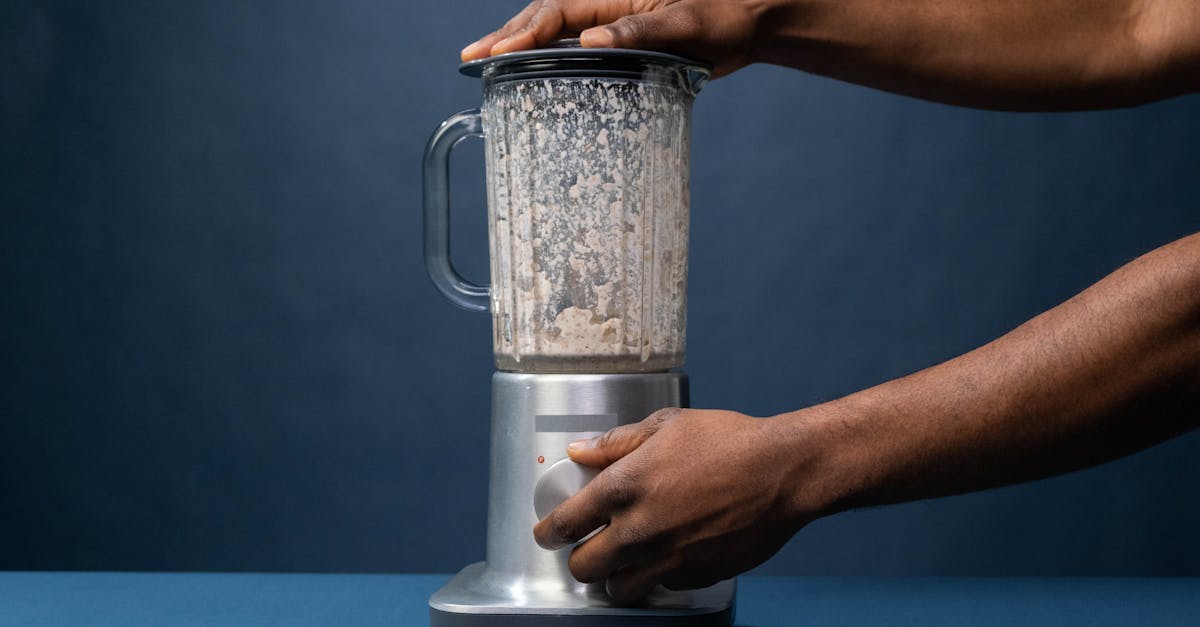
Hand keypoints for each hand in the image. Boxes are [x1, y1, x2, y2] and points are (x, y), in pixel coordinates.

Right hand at [460, 0, 770, 76]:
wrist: (754, 19)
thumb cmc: (728, 17)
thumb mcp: (688, 25)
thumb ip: (640, 31)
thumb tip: (588, 40)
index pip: (559, 10)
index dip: (525, 32)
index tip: (497, 53)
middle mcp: (608, 0)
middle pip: (545, 14)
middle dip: (507, 35)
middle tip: (469, 58)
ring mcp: (611, 16)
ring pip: (554, 27)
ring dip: (519, 42)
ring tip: (481, 61)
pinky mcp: (619, 33)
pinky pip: (573, 40)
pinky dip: (545, 53)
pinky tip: (526, 69)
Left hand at [532, 407, 822, 603]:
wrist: (781, 473)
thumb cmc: (727, 441)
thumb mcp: (667, 425)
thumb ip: (617, 442)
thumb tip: (580, 450)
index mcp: (623, 488)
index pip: (565, 523)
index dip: (548, 532)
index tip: (546, 534)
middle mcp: (638, 530)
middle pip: (582, 568)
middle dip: (578, 559)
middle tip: (587, 547)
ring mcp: (666, 559)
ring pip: (616, 590)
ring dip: (614, 577)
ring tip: (623, 561)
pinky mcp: (694, 576)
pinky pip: (660, 588)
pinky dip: (655, 577)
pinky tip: (665, 557)